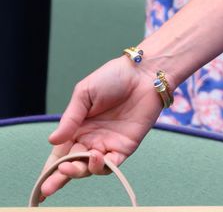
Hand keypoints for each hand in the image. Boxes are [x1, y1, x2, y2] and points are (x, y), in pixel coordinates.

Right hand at [39, 60, 163, 198]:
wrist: (143, 73)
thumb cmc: (112, 78)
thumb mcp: (84, 94)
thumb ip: (70, 118)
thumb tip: (52, 140)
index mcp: (76, 129)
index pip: (59, 154)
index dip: (49, 170)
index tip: (40, 186)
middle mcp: (90, 140)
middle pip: (72, 165)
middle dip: (59, 178)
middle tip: (49, 187)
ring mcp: (108, 144)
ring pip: (90, 168)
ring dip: (79, 171)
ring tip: (71, 165)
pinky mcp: (126, 145)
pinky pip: (113, 164)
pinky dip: (103, 166)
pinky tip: (96, 157)